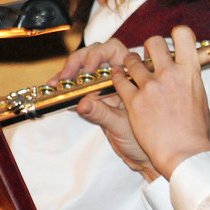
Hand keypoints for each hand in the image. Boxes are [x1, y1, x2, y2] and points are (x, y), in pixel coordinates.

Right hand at [49, 38, 157, 178]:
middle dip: (78, 60)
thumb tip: (82, 104)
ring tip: (57, 82)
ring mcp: (111, 87)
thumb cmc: (151, 140)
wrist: (152, 159)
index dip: (97, 54)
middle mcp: (124, 77)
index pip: (112, 50)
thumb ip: (102, 114)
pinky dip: (68, 87)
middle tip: (67, 75)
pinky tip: (57, 89)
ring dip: (70, 71)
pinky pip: (82, 87)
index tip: (88, 69)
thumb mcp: (123, 126)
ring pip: (87, 68)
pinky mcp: (98, 100)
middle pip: (96, 54)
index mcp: (136, 75)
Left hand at [109, 26, 209, 177]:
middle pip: (154, 42)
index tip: (173, 40)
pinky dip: (117, 78)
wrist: (183, 152)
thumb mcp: (200, 99)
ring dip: (130, 62)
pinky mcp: (134, 100)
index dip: (177, 33)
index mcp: (190, 72)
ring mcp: (151, 86)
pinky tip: (119, 80)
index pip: (184, 36)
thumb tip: (186, 71)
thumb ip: (189, 80)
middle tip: (149, 56)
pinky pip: (120, 80)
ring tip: (130, 68)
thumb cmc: (195, 130)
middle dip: (149, 46)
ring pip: (132, 60)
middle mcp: (170, 75)